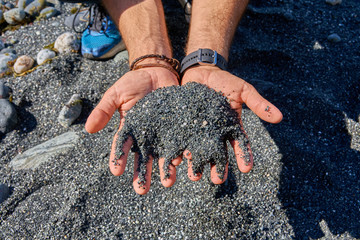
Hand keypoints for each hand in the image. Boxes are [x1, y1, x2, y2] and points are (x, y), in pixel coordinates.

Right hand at [85, 67, 179, 194]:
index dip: (118, 158)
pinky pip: (180, 142)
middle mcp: (146, 135)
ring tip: (167, 183)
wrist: (158, 72)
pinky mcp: (177, 127)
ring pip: (162, 155)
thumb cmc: (134, 82)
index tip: (116, 171)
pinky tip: (183, 163)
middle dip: (142, 174)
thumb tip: (88, 129)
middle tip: (141, 190)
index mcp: (129, 129)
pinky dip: (182, 153)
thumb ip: (105, 110)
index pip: (121, 147)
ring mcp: (162, 133)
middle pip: (143, 158)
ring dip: (164, 170)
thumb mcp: (116, 94)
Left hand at [181, 65, 282, 183]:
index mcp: (231, 127)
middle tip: (217, 180)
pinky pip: (181, 140)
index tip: (246, 169)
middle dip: (218, 168)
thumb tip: (280, 117)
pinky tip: (177, 160)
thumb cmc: (224, 81)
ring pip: (199, 151)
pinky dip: (179, 151)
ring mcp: (198, 131)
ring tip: (195, 177)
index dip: (244, 156)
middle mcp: (215, 133)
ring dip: (197, 165)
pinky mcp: (183, 126)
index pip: (240, 144)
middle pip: (218, 153)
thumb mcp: (243, 90)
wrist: (200, 71)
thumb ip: (258, 103)